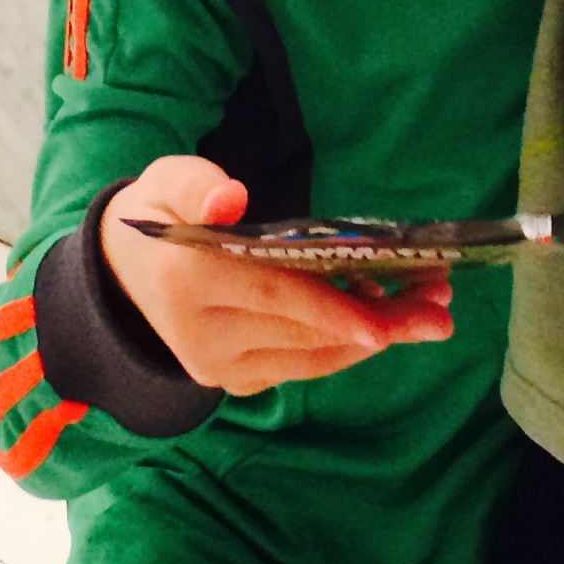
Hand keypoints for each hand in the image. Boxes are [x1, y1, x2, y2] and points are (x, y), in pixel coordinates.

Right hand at [99, 157, 451, 395]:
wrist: (124, 276)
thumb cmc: (160, 217)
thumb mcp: (166, 182)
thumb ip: (197, 185)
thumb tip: (230, 200)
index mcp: (186, 281)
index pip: (271, 296)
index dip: (330, 310)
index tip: (383, 323)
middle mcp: (203, 336)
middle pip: (305, 331)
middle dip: (379, 321)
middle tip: (440, 305)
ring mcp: (221, 367)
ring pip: (312, 357)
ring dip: (374, 336)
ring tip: (428, 309)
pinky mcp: (237, 381)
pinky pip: (304, 366)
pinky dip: (346, 345)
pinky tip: (385, 317)